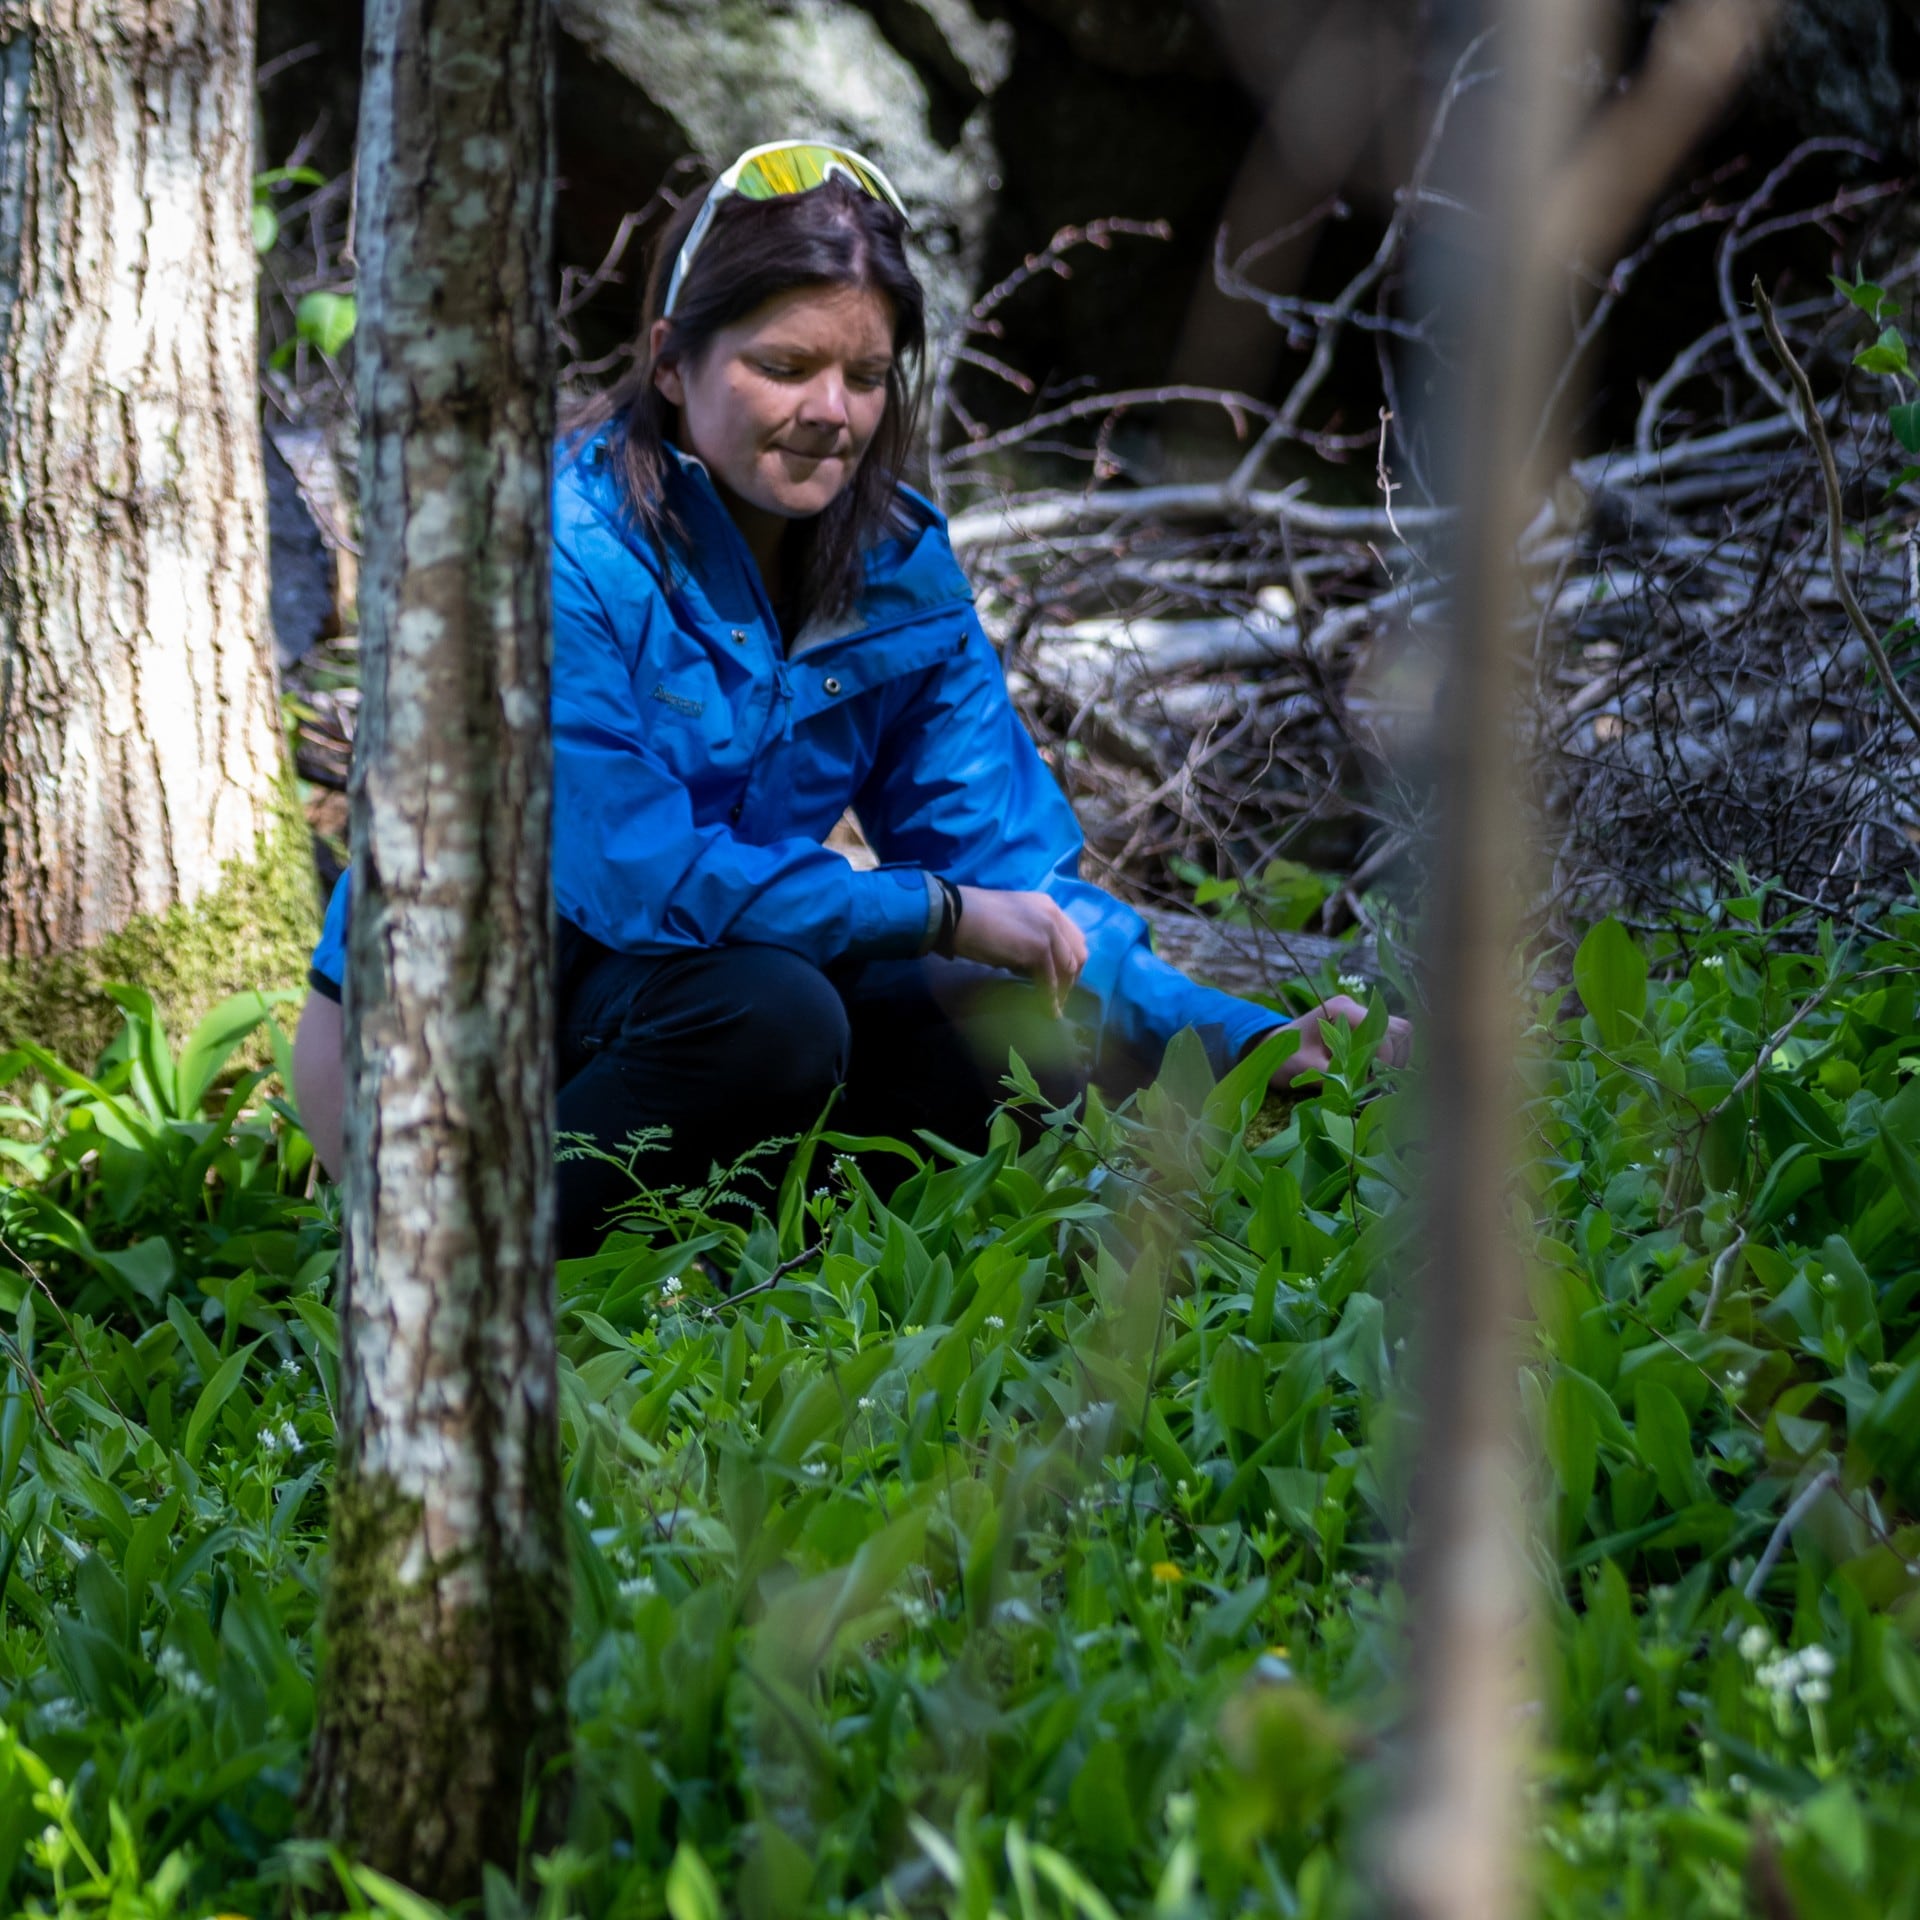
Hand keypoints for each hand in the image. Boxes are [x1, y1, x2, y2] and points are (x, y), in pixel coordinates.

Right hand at [954, 886, 1087, 1012]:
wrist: (956, 915)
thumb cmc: (975, 919)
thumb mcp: (1013, 922)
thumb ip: (1030, 937)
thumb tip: (1035, 968)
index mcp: (1048, 905)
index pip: (1073, 937)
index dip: (1070, 961)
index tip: (1063, 980)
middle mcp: (1054, 915)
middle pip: (1078, 953)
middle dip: (1073, 978)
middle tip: (1062, 996)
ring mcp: (1049, 930)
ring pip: (1068, 968)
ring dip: (1063, 991)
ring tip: (1055, 1008)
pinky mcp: (1039, 948)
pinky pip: (1050, 980)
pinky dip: (1049, 998)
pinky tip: (1047, 1010)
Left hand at [1269, 994, 1412, 1088]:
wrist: (1270, 1047)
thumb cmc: (1285, 1056)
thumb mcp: (1305, 1068)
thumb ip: (1334, 1077)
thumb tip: (1364, 1092)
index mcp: (1341, 1011)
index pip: (1383, 1029)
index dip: (1387, 1057)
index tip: (1377, 1081)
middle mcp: (1355, 1008)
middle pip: (1399, 1028)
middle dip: (1397, 1058)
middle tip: (1382, 1081)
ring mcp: (1361, 1016)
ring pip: (1400, 1034)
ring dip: (1397, 1058)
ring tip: (1380, 1079)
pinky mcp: (1362, 1028)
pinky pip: (1390, 1040)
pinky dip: (1391, 1058)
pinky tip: (1376, 1075)